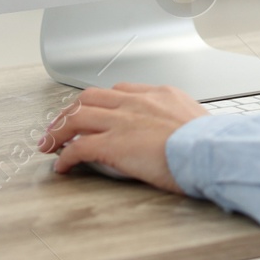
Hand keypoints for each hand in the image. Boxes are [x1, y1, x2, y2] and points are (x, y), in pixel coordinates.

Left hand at [38, 83, 208, 192]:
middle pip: (90, 98)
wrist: (211, 151)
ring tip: (48, 144)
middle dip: (70, 112)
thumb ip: (178, 120)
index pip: (119, 91)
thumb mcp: (196, 119)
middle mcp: (137, 102)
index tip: (93, 113)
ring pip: (76, 118)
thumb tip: (176, 133)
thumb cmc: (211, 143)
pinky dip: (65, 158)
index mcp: (158, 94)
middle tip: (59, 126)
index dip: (99, 103)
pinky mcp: (113, 145)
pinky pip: (78, 148)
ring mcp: (123, 121)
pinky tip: (62, 168)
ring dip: (58, 131)